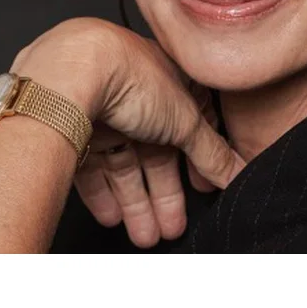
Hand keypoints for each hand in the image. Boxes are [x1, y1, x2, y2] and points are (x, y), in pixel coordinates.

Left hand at [8, 17, 245, 237]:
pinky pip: (91, 167)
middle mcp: (135, 97)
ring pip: (124, 165)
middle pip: (155, 153)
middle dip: (164, 194)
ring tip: (146, 235)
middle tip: (172, 227)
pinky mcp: (74, 129)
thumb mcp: (185, 119)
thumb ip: (211, 151)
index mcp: (168, 83)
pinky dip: (102, 194)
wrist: (70, 73)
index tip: (203, 188)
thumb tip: (236, 170)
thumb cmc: (129, 75)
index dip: (198, 160)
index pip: (189, 126)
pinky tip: (112, 216)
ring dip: (136, 203)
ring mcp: (103, 112)